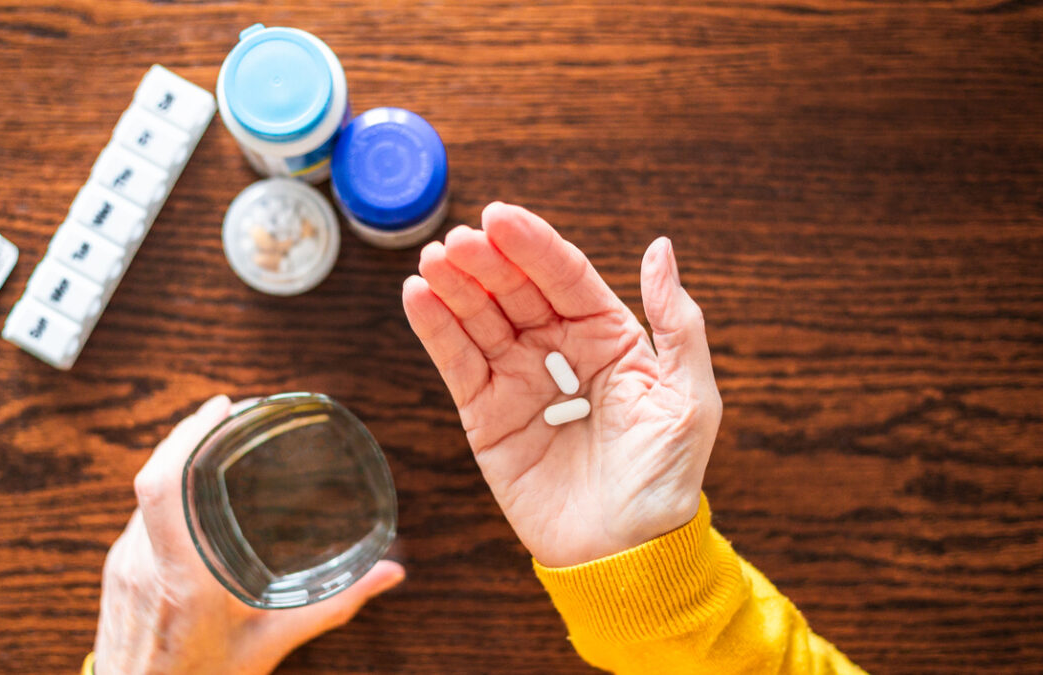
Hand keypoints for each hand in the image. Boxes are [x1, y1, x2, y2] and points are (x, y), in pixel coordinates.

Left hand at [94, 395, 404, 674]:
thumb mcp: (272, 645)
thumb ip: (332, 607)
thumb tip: (389, 575)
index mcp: (181, 579)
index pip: (162, 485)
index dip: (187, 435)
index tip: (221, 408)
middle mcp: (143, 563)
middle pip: (155, 475)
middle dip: (190, 435)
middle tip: (229, 413)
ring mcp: (121, 564)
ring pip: (145, 493)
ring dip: (177, 461)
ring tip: (215, 441)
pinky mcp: (115, 570)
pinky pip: (138, 514)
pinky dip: (166, 490)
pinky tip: (193, 489)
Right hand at [402, 203, 721, 567]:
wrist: (626, 552)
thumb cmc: (666, 476)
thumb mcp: (689, 395)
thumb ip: (675, 320)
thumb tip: (659, 248)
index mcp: (609, 337)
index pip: (566, 277)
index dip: (534, 245)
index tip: (501, 216)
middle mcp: (560, 350)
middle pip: (516, 291)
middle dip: (487, 262)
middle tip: (460, 242)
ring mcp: (518, 380)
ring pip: (480, 319)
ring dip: (455, 287)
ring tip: (435, 261)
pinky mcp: (485, 415)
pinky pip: (457, 363)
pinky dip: (435, 329)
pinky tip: (417, 295)